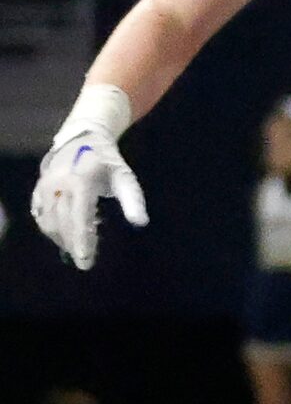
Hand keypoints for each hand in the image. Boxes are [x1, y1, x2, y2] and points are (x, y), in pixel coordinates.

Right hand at [31, 125, 146, 269]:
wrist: (81, 140)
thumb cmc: (107, 162)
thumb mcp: (124, 177)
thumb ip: (133, 200)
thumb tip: (140, 222)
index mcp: (80, 180)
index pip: (79, 216)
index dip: (81, 239)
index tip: (85, 259)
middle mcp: (57, 184)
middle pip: (62, 222)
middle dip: (73, 244)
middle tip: (85, 263)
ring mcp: (44, 186)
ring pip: (48, 221)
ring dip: (62, 239)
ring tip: (79, 250)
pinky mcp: (37, 190)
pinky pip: (40, 215)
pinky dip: (52, 229)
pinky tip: (66, 236)